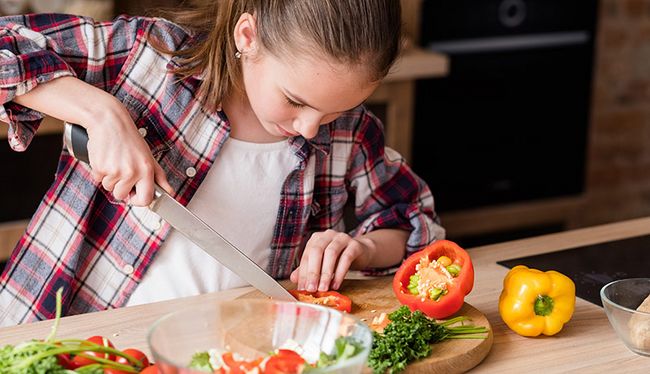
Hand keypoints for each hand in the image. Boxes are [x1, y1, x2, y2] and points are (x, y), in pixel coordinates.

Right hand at [12, 76, 173, 205]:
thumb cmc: (129, 138)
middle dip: (119, 188)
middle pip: (122, 196)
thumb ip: (159, 176)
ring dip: (109, 178)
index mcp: (146, 170)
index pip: (145, 199)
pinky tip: (105, 158)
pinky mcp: (100, 167)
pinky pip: (97, 179)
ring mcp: (115, 170)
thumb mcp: (149, 156)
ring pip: (108, 187)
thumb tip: (169, 191)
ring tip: (114, 161)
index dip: (138, 201)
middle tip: (121, 171)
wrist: (109, 121)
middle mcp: (132, 172)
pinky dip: (100, 171)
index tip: (133, 196)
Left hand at [290, 229, 372, 291]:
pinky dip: (340, 273)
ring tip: (323, 288)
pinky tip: (336, 284)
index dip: (303, 273)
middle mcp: (328, 235)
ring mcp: (342, 238)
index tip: (302, 288)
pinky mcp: (355, 245)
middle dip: (313, 272)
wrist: (361, 252)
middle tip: (311, 288)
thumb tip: (293, 278)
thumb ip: (308, 270)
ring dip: (326, 273)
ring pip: (331, 253)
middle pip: (317, 251)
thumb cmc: (339, 258)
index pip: (307, 255)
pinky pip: (346, 258)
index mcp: (316, 238)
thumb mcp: (322, 264)